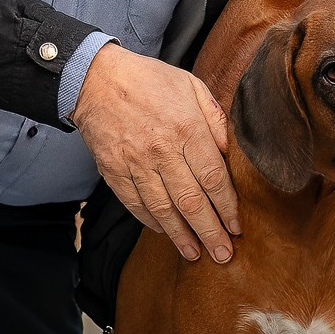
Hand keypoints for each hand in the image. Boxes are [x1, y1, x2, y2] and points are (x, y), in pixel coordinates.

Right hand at [71, 45, 239, 264]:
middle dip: (210, 231)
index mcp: (185, 128)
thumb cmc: (150, 80)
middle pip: (191, 200)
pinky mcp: (113, 171)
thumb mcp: (191, 86)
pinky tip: (166, 233)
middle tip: (224, 254)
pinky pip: (135, 204)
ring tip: (196, 253)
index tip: (238, 226)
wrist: (97, 79)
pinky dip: (151, 222)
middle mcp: (161, 150)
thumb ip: (215, 119)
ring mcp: (134, 163)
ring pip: (163, 209)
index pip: (213, 177)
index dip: (227, 206)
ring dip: (182, 236)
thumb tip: (233, 152)